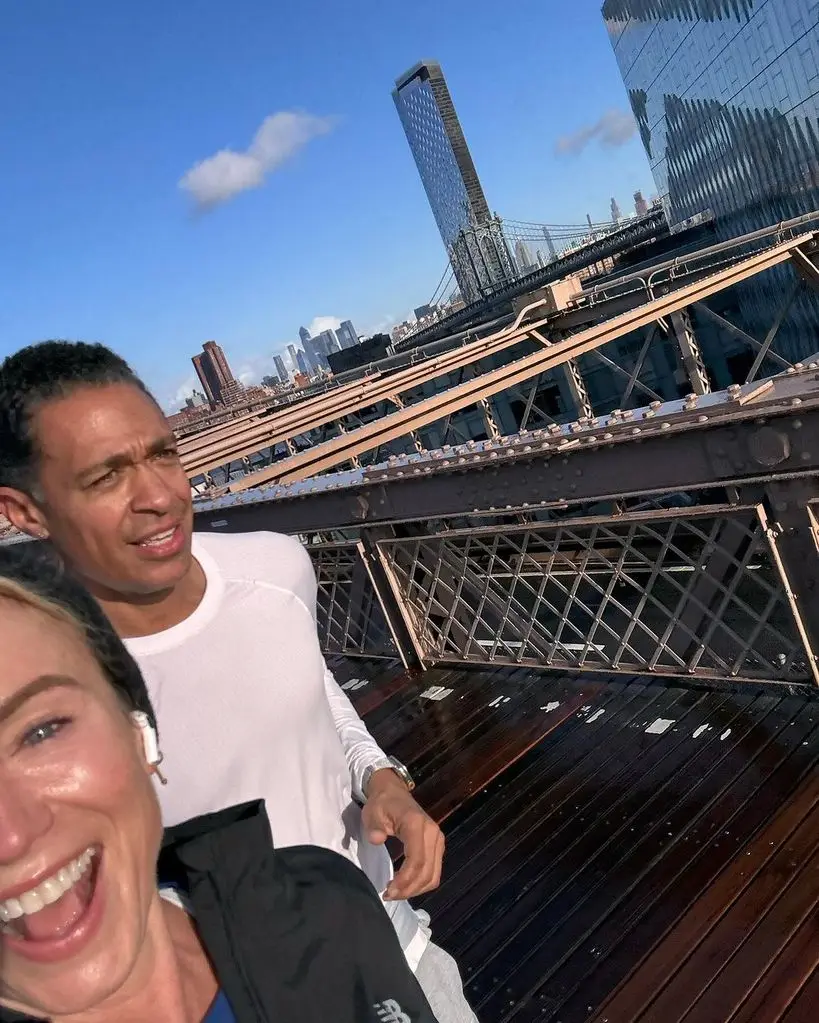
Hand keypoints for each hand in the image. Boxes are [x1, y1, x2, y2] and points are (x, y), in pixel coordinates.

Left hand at [362, 769, 444, 900]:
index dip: (405, 880)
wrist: (393, 791)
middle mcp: (432, 833)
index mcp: (416, 825)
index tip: (388, 890)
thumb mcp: (372, 813)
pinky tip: (406, 885)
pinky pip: (434, 872)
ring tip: (396, 893)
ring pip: (433, 875)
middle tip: (388, 895)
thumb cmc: (382, 804)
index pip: (417, 860)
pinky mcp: (437, 845)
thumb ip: (374, 827)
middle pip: (427, 872)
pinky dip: (421, 883)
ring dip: (416, 889)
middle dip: (409, 889)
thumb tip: (376, 840)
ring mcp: (438, 840)